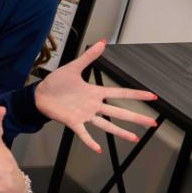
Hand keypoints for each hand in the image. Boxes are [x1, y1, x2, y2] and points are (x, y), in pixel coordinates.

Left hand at [33, 39, 156, 153]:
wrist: (38, 94)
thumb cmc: (56, 82)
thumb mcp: (73, 68)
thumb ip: (88, 57)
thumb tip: (102, 42)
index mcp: (95, 92)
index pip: (120, 93)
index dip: (136, 94)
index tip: (153, 97)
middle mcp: (93, 105)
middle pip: (119, 112)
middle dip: (136, 117)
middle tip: (153, 123)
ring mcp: (84, 115)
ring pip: (106, 125)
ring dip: (120, 132)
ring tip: (135, 139)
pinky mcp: (73, 122)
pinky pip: (83, 133)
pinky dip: (90, 141)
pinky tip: (99, 149)